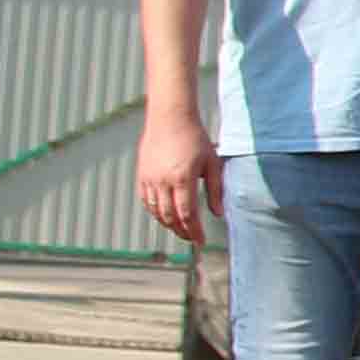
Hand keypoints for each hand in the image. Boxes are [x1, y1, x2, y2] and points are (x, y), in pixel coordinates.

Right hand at [136, 107, 221, 244]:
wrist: (170, 118)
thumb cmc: (195, 138)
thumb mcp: (211, 162)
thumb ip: (215, 189)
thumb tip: (218, 214)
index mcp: (183, 179)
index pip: (187, 214)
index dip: (194, 231)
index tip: (201, 242)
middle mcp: (163, 181)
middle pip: (170, 217)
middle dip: (182, 231)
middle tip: (191, 238)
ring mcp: (149, 179)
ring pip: (156, 211)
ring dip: (168, 224)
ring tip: (180, 229)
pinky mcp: (141, 175)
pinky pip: (146, 201)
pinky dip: (155, 212)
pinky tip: (164, 216)